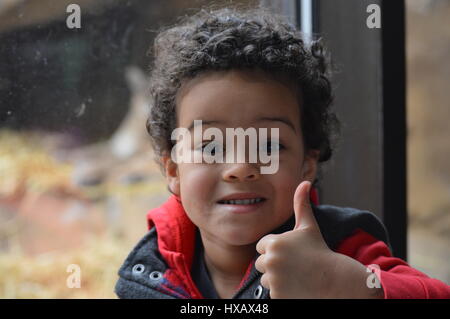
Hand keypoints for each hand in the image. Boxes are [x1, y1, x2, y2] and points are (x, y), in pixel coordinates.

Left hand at [255, 181, 381, 297]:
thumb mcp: (308, 227)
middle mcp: (270, 261)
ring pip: (266, 279)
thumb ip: (301, 204)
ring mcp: (273, 280)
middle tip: (295, 265)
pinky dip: (282, 292)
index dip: (277, 249)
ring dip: (277, 279)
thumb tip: (304, 182)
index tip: (292, 252)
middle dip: (275, 264)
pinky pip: (272, 293)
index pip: (262, 246)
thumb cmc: (319, 251)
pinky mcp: (277, 297)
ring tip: (296, 276)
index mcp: (273, 243)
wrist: (335, 281)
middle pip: (261, 263)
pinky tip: (296, 288)